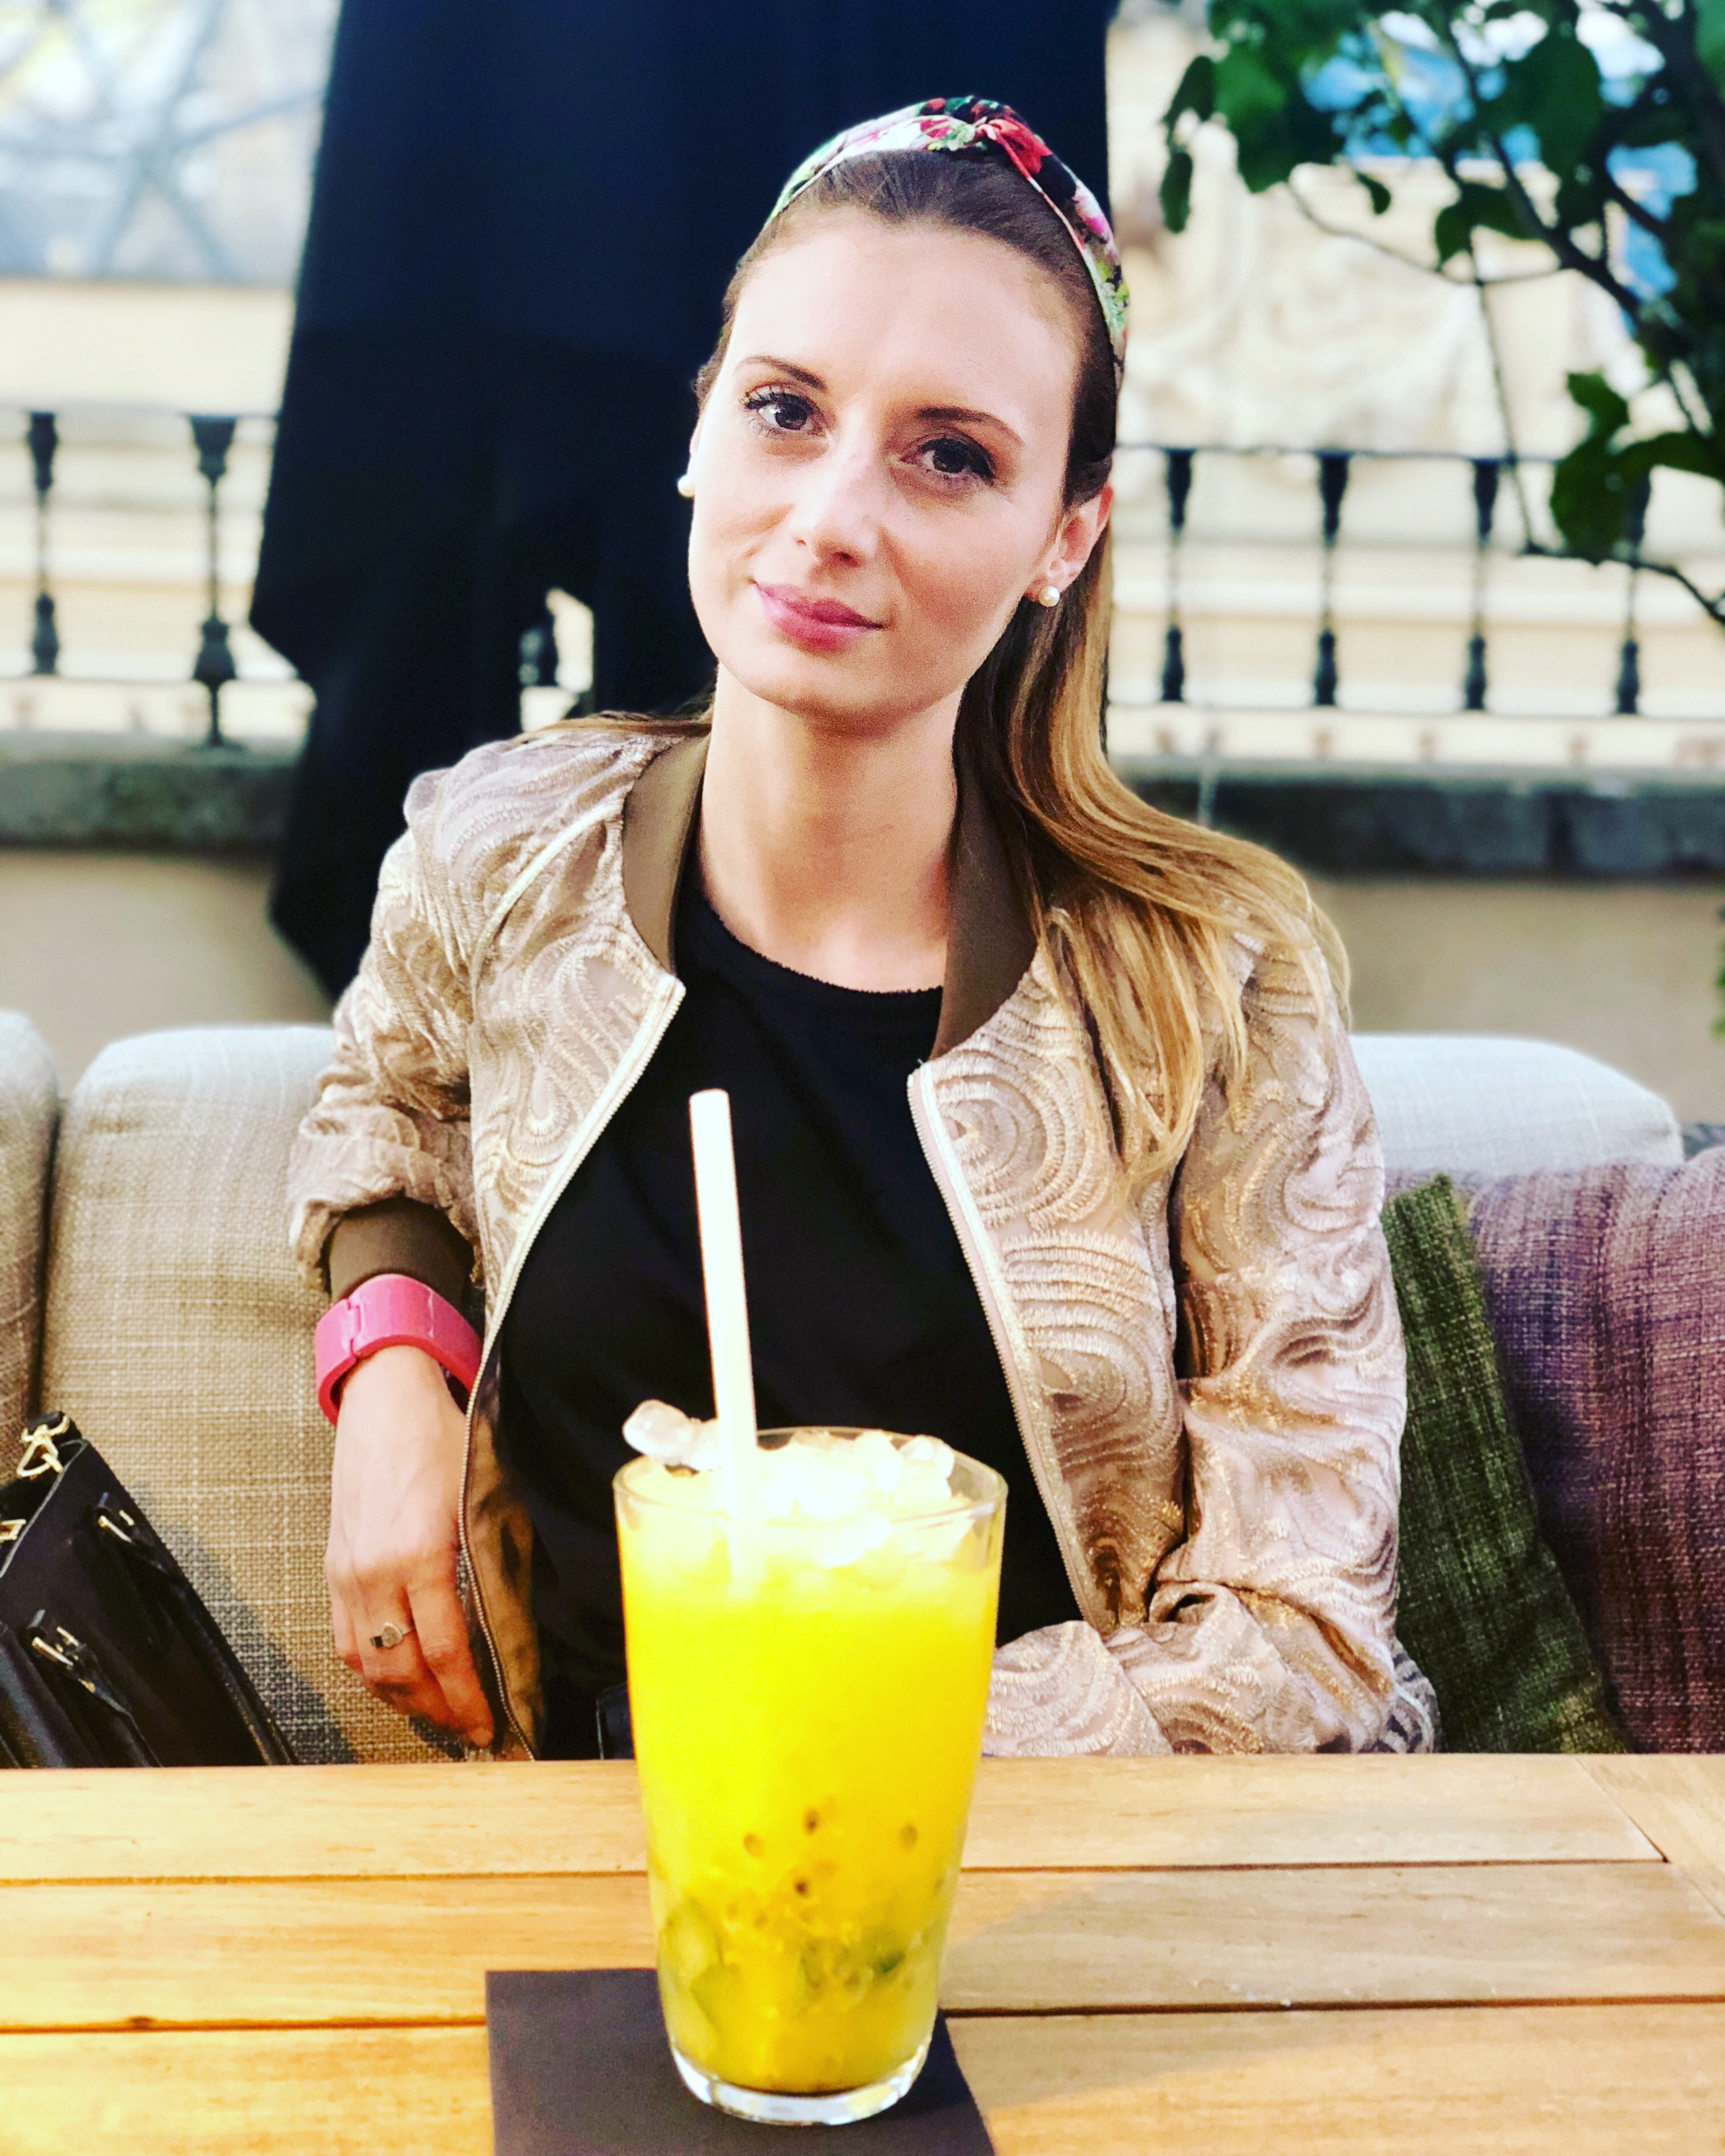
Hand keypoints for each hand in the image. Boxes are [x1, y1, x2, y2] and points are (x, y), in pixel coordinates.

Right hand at [326, 1343, 494, 1747]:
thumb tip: (510, 1622)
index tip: (491, 1726)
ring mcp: (347, 1572)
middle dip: (439, 1710)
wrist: (384, 1399)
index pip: (445, 1650)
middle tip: (471, 1731)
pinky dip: (371, 1671)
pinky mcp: (333, 1567)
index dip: (468, 1698)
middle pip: (402, 1669)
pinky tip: (398, 1680)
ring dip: (403, 1699)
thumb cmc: (442, 1439)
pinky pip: (346, 1639)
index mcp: (420, 1553)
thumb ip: (489, 1560)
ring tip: (438, 1715)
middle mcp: (375, 1572)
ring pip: (367, 1664)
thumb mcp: (480, 1495)